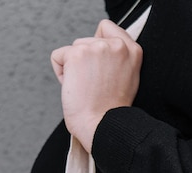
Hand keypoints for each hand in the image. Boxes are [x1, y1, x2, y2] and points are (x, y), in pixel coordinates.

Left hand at [51, 19, 142, 151]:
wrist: (103, 126)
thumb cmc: (112, 111)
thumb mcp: (129, 79)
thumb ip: (119, 59)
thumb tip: (102, 50)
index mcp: (133, 50)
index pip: (107, 28)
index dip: (98, 45)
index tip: (102, 68)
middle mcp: (117, 45)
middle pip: (87, 40)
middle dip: (86, 61)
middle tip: (97, 86)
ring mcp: (96, 47)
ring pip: (73, 48)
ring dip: (75, 68)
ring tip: (88, 89)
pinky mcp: (77, 54)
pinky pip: (58, 57)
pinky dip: (61, 73)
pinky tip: (77, 88)